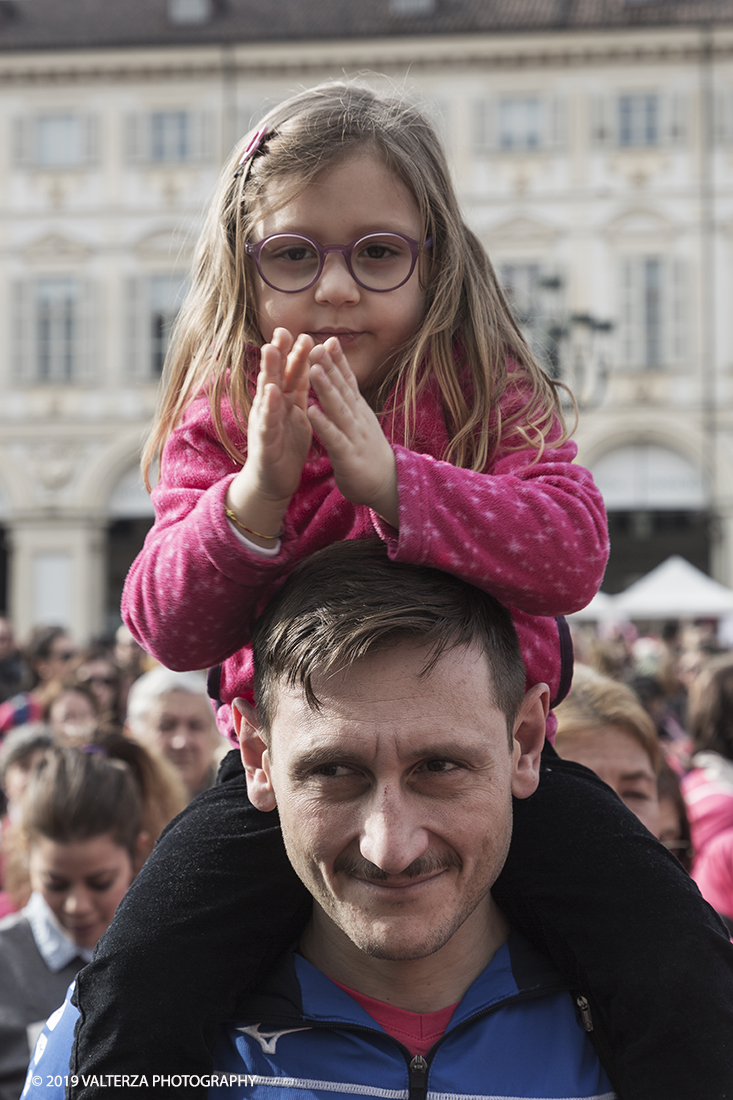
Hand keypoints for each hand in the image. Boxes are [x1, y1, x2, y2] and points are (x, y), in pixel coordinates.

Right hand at [226, 329, 312, 542]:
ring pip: (266, 392)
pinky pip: (266, 421)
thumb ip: (299, 389)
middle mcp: (270, 407)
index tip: (302, 331)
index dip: (295, 353)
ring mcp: (264, 422)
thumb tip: (307, 363)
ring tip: (271, 349)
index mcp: (283, 401)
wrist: (273, 482)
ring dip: (269, 371)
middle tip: (282, 329)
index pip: (290, 372)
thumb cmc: (285, 446)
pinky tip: (272, 393)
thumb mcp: (295, 413)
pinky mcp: (263, 440)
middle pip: (275, 375)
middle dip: (278, 352)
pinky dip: (269, 406)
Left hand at [308, 338, 398, 526]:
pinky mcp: (349, 456)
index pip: (349, 382)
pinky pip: (334, 438)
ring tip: (313, 369)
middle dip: (330, 367)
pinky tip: (312, 411)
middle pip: (343, 389)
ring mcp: (355, 436)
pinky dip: (324, 424)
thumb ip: (351, 402)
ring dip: (326, 388)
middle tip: (316, 345)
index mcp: (358, 411)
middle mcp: (358, 419)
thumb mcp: (361, 422)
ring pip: (339, 409)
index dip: (338, 361)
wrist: (388, 484)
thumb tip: (343, 380)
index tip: (328, 339)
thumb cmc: (369, 453)